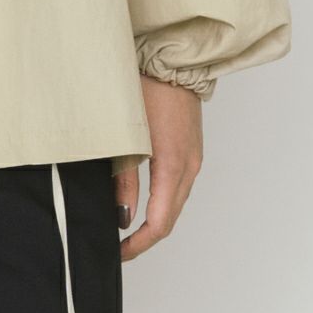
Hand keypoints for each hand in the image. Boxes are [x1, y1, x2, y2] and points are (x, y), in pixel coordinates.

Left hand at [114, 74, 203, 261]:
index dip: (139, 244)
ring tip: (126, 228)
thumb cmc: (145, 89)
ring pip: (175, 203)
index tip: (119, 254)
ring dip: (155, 220)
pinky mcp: (190, 149)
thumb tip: (122, 216)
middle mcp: (190, 167)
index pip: (160, 223)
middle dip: (145, 237)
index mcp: (174, 166)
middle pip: (170, 218)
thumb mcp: (127, 136)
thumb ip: (124, 178)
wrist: (172, 58)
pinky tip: (143, 201)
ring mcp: (193, 158)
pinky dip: (162, 201)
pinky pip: (178, 186)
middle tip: (119, 247)